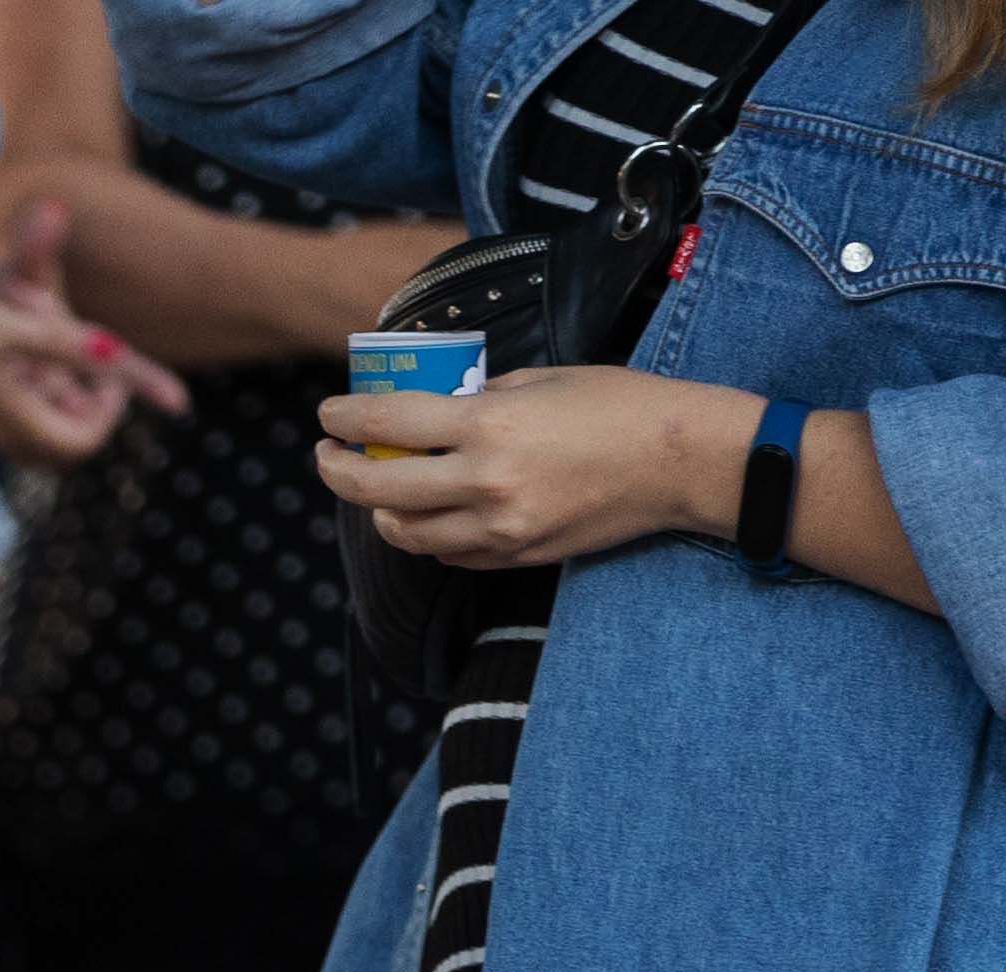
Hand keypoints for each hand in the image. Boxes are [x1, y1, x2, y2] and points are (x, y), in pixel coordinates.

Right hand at [0, 199, 186, 464]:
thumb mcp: (4, 327)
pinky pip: (0, 425)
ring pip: (30, 436)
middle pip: (60, 447)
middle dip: (85, 410)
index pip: (84, 442)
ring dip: (52, 403)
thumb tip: (115, 355)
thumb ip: (62, 343)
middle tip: (89, 370)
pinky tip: (8, 361)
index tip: (109, 370)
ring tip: (52, 359)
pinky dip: (20, 399)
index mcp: (16, 424)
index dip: (109, 410)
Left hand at [316, 363, 748, 567]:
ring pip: (407, 534)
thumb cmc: (618, 405)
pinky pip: (449, 553)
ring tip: (375, 488)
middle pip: (378, 491)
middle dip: (338, 473)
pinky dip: (426, 535)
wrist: (679, 461)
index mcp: (489, 426)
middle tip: (327, 457)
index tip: (327, 415)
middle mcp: (486, 483)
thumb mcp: (542, 381)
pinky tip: (426, 513)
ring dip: (379, 511)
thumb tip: (434, 408)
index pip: (387, 425)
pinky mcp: (517, 555)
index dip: (344, 420)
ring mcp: (500, 529)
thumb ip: (480, 398)